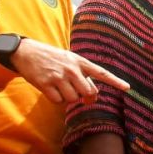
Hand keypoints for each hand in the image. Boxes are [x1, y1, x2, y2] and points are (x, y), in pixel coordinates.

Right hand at [10, 39, 129, 104]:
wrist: (26, 52)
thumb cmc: (52, 58)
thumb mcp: (70, 60)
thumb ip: (83, 75)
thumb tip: (92, 95)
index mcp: (80, 62)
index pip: (101, 73)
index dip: (115, 81)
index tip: (127, 87)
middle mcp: (71, 69)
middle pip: (88, 92)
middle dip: (83, 96)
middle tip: (76, 92)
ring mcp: (58, 76)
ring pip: (73, 99)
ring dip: (67, 98)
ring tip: (59, 86)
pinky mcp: (45, 84)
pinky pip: (58, 101)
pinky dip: (56, 99)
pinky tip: (50, 89)